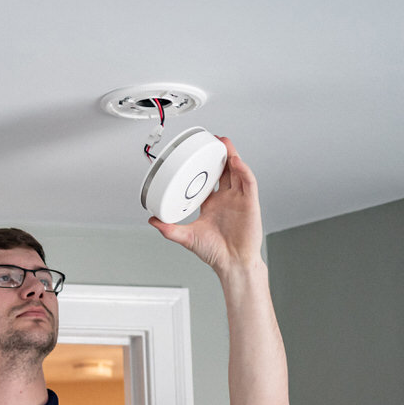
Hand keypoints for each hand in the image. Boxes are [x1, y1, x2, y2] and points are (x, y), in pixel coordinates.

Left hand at [149, 136, 262, 273]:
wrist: (233, 264)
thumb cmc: (215, 252)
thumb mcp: (187, 237)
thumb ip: (169, 229)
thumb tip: (152, 220)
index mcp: (212, 204)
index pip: (208, 180)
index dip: (203, 166)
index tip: (194, 155)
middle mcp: (226, 199)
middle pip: (224, 171)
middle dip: (219, 155)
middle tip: (212, 140)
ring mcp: (239, 200)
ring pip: (237, 172)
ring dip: (232, 156)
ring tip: (224, 143)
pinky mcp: (250, 204)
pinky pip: (248, 183)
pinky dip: (243, 171)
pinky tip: (236, 162)